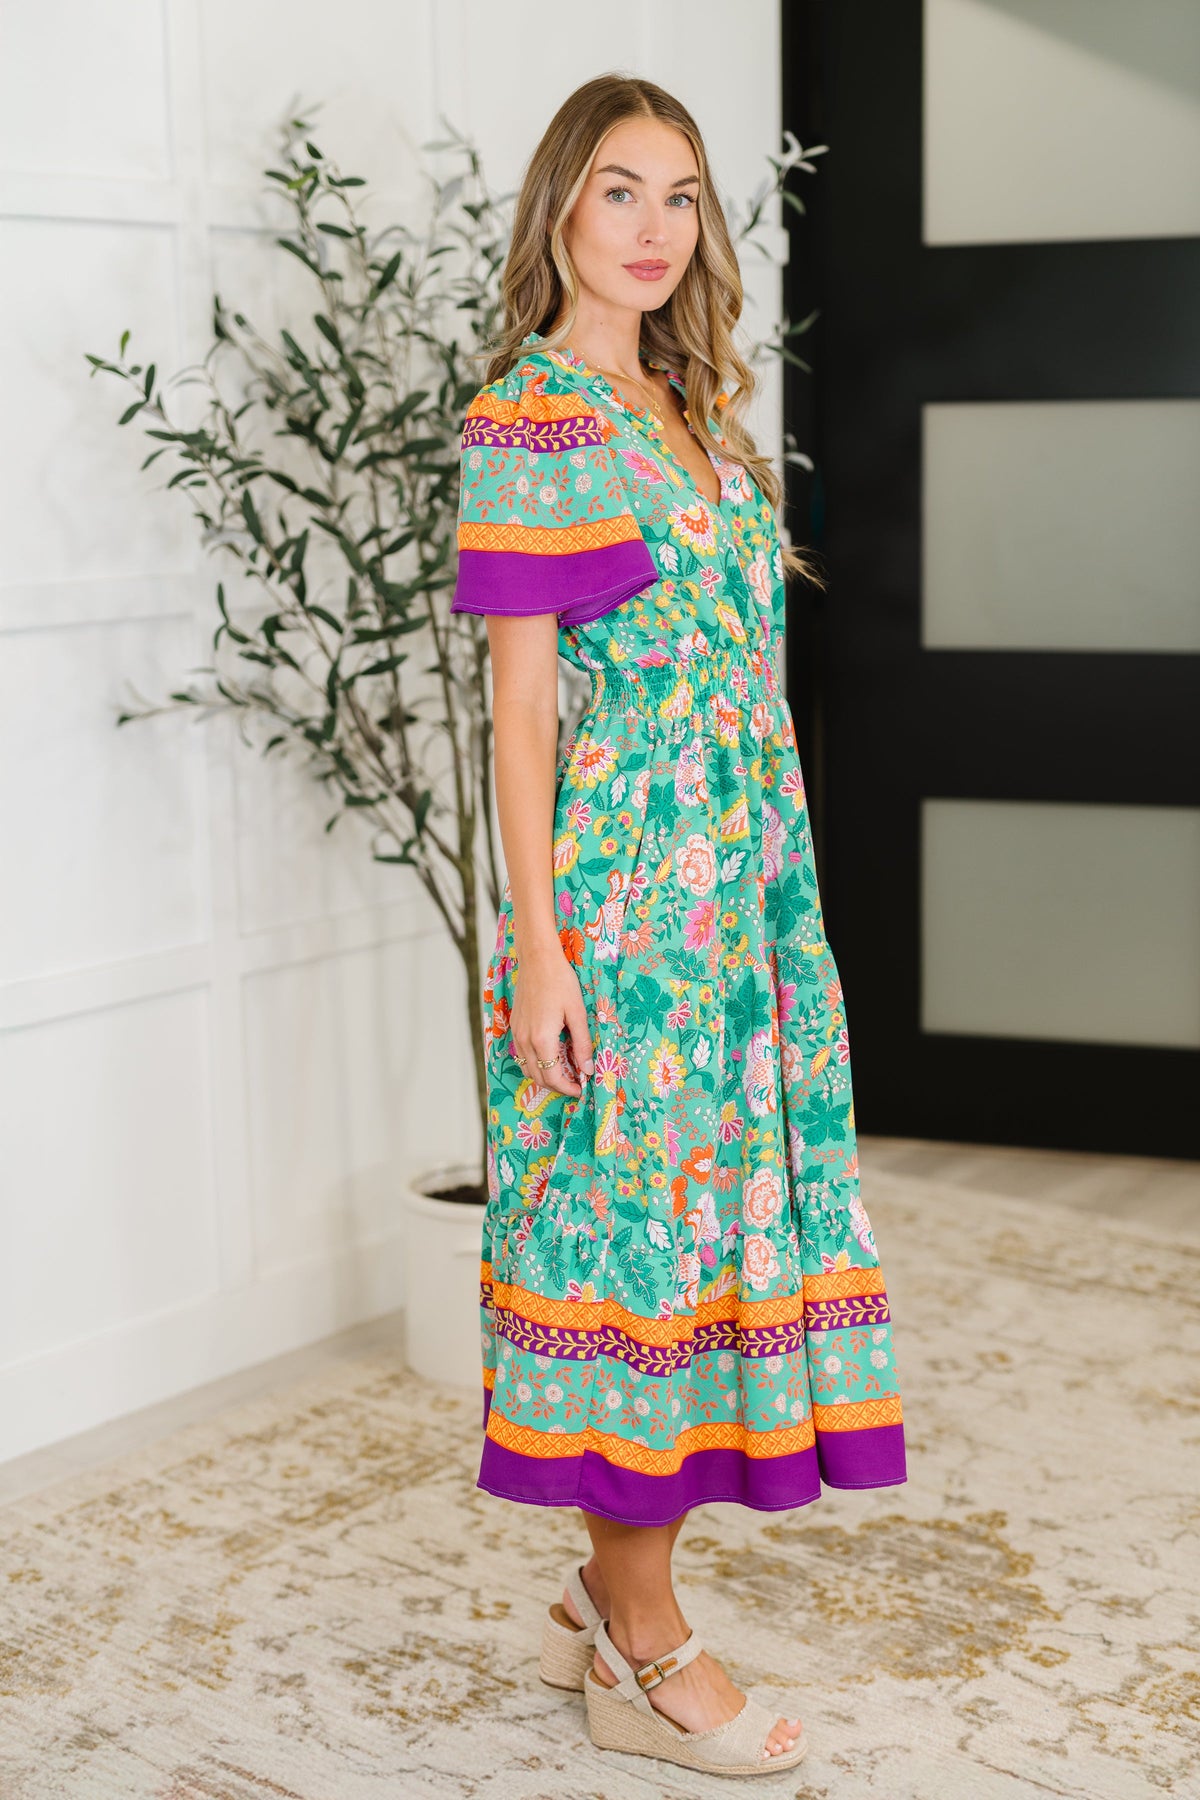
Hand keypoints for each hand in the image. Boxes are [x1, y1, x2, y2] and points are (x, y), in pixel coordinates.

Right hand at [510, 942, 594, 1098]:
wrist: (537, 959)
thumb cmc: (561, 982)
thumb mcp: (577, 1013)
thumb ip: (582, 1044)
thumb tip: (588, 1069)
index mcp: (542, 1039)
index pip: (553, 1077)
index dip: (567, 1088)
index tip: (581, 1089)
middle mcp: (525, 1040)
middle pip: (538, 1077)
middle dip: (556, 1086)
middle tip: (575, 1083)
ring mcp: (516, 1033)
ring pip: (527, 1068)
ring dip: (544, 1075)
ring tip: (564, 1072)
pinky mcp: (514, 1025)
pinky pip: (522, 1054)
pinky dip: (535, 1062)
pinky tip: (550, 1055)